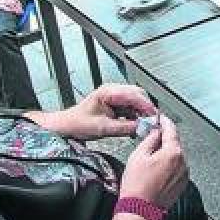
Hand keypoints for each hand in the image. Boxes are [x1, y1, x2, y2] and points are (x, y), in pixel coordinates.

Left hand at [36, 84, 156, 140]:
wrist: (65, 127)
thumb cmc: (77, 124)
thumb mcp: (103, 128)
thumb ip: (124, 127)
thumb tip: (141, 127)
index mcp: (108, 92)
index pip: (134, 95)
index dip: (146, 106)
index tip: (154, 116)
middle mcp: (112, 91)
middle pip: (138, 95)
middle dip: (146, 108)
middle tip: (152, 121)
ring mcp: (113, 96)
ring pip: (135, 101)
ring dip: (141, 113)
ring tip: (145, 125)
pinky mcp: (114, 104)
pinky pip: (129, 107)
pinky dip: (134, 116)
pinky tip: (136, 125)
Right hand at [119, 115, 188, 208]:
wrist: (140, 210)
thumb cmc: (137, 185)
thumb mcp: (138, 156)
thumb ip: (150, 139)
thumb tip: (156, 132)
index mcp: (174, 152)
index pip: (171, 130)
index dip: (164, 121)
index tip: (160, 118)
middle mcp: (183, 162)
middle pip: (175, 143)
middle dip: (165, 138)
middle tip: (152, 135)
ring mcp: (184, 174)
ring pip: (176, 156)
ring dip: (167, 152)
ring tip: (151, 155)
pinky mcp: (181, 184)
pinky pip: (177, 168)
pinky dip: (169, 164)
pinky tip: (157, 168)